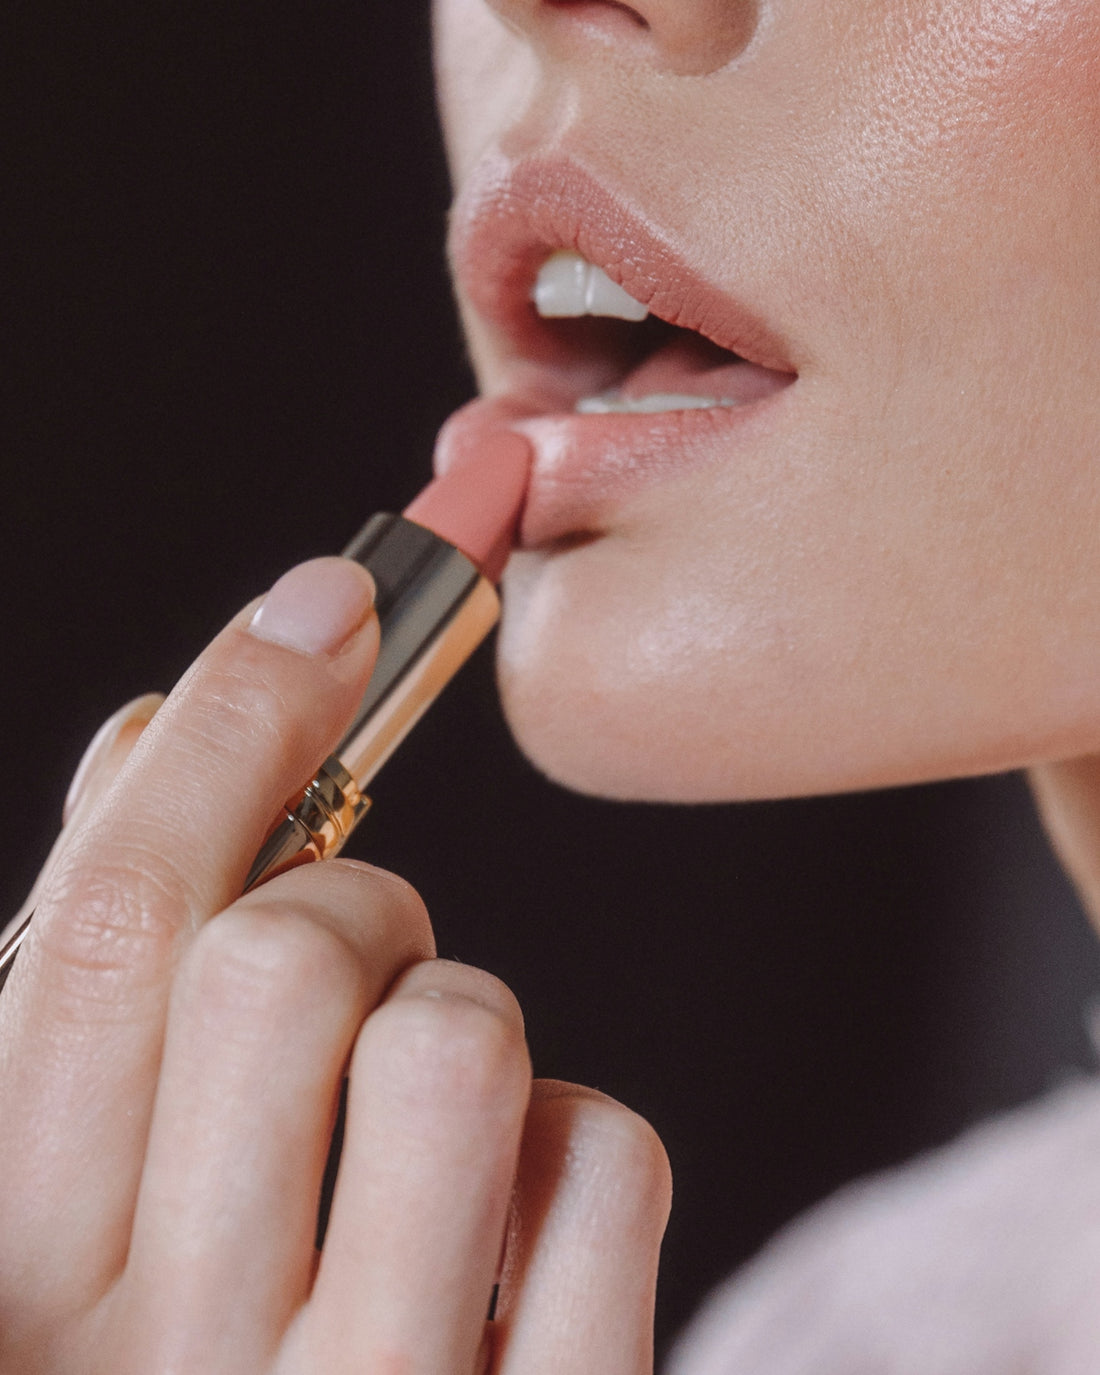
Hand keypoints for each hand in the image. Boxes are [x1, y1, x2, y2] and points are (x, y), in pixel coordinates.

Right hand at [0, 557, 669, 1372]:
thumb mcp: (92, 1217)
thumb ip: (111, 999)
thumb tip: (146, 733)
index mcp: (14, 1287)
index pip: (104, 932)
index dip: (218, 728)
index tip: (323, 600)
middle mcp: (165, 1370)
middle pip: (278, 955)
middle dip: (347, 888)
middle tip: (360, 942)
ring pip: (457, 1035)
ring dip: (456, 1017)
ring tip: (425, 1108)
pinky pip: (601, 1159)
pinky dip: (571, 1149)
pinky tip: (512, 1234)